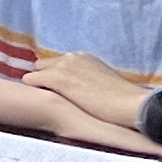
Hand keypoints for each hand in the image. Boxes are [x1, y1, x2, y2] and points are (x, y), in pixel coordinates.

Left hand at [18, 53, 161, 151]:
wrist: (131, 104)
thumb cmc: (123, 100)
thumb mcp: (104, 81)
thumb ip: (89, 79)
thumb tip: (83, 89)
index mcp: (84, 57)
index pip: (59, 63)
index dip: (56, 76)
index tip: (58, 89)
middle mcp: (72, 57)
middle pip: (44, 64)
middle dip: (44, 78)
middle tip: (47, 95)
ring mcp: (63, 66)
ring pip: (35, 72)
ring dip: (38, 84)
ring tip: (39, 100)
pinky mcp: (56, 79)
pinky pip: (30, 80)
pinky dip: (31, 90)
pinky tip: (34, 102)